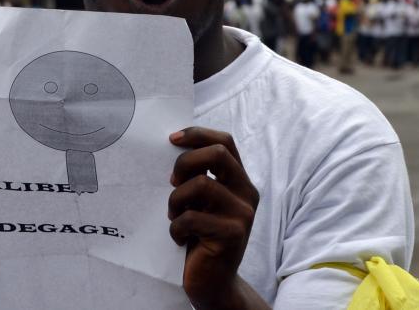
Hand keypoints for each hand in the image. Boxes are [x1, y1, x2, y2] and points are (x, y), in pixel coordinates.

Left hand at [168, 127, 260, 309]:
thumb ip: (198, 178)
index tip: (172, 139)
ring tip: (175, 216)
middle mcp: (247, 194)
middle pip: (217, 153)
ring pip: (201, 185)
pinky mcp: (232, 235)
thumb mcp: (201, 203)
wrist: (213, 283)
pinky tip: (180, 239)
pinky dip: (176, 228)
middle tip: (171, 181)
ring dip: (176, 200)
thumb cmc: (200, 238)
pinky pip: (192, 218)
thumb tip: (173, 149)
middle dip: (185, 162)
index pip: (225, 142)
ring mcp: (242, 214)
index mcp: (240, 181)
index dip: (198, 134)